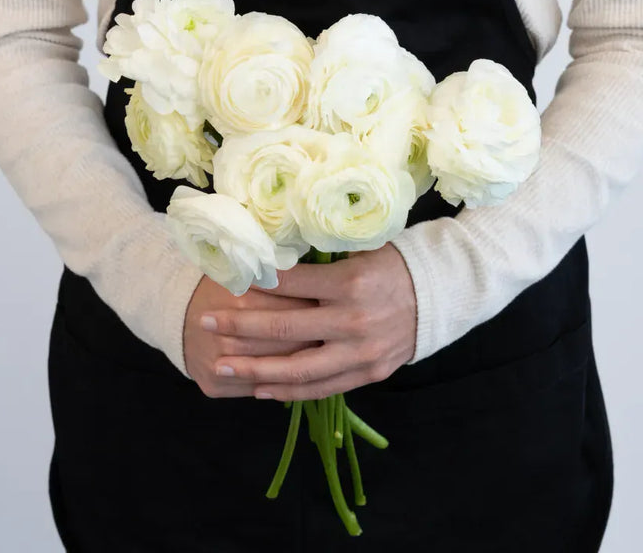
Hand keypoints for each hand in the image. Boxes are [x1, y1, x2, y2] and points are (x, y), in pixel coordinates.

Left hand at [200, 242, 416, 400]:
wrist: (437, 294)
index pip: (289, 285)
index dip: (253, 284)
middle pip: (284, 329)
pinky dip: (289, 390)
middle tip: (205, 323)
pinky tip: (261, 389)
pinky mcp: (368, 373)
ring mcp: (360, 352)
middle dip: (238, 327)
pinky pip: (322, 388)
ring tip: (222, 367)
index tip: (224, 283)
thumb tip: (269, 262)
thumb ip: (318, 263)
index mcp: (349, 283)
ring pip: (298, 368)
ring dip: (254, 370)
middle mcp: (352, 320)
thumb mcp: (358, 252)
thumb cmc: (392, 265)